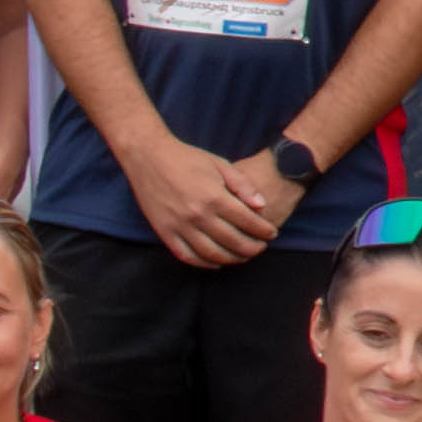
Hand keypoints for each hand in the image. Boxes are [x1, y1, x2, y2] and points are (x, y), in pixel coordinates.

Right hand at [133, 128, 283, 267]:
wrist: (149, 157)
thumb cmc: (187, 158)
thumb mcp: (219, 164)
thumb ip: (242, 184)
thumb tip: (261, 205)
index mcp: (214, 197)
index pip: (247, 221)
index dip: (263, 230)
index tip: (272, 234)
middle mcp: (198, 215)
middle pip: (233, 241)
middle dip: (252, 248)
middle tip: (261, 248)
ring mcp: (180, 226)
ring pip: (212, 254)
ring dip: (232, 259)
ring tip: (243, 256)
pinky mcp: (165, 232)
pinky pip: (187, 256)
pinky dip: (204, 263)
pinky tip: (216, 262)